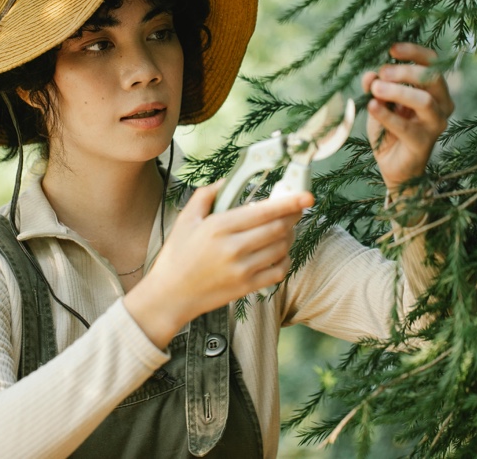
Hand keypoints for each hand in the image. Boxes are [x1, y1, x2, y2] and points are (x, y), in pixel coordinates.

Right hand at [123, 182, 313, 348]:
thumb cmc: (177, 255)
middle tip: (296, 209)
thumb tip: (227, 180)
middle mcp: (233, 248)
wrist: (171, 295)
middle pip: (278, 228)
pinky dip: (285, 260)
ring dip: (289, 236)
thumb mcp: (185, 219)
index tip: (306, 196)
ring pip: (281, 248)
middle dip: (293, 216)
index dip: (289, 202)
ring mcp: (242, 269)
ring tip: (284, 229)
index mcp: (219, 227)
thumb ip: (206, 195)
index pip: (264, 211)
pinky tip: (279, 253)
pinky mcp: (247, 287)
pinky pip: (279, 271)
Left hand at [361, 43, 453, 194]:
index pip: (432, 63)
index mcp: (434, 90)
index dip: (413, 52)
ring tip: (375, 89)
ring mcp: (436, 124)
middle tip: (381, 73)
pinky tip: (372, 106)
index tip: (391, 48)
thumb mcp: (379, 103)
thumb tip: (370, 74)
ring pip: (424, 100)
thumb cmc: (389, 130)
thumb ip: (375, 87)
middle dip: (405, 71)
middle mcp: (442, 104)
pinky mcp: (424, 143)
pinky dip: (386, 114)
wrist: (394, 167)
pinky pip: (405, 126)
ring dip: (398, 91)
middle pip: (432, 78)